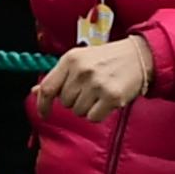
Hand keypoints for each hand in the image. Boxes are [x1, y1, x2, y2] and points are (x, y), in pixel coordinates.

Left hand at [33, 35, 153, 120]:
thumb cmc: (106, 59)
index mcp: (70, 59)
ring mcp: (97, 84)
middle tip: (89, 89)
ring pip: (78, 112)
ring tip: (99, 93)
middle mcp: (82, 71)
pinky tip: (106, 101)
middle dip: (74, 100)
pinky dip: (98, 114)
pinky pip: (93, 118)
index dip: (42, 104)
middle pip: (64, 102)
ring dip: (87, 108)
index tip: (44, 113)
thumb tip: (35, 92)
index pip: (47, 87)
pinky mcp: (111, 97)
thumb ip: (58, 76)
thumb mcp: (80, 60)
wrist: (139, 56)